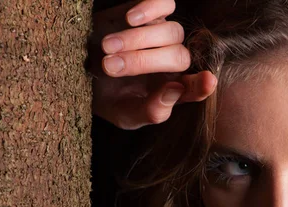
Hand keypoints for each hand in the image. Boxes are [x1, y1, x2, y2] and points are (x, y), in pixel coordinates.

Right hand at [88, 0, 216, 129]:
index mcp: (174, 91)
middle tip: (110, 67)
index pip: (197, 88)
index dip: (203, 85)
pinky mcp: (149, 13)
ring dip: (138, 40)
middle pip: (178, 57)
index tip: (207, 80)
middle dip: (144, 61)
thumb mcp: (127, 115)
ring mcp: (163, 36)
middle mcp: (173, 63)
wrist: (80, 71)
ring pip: (172, 32)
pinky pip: (164, 4)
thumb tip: (176, 90)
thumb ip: (153, 110)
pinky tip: (130, 20)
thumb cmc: (108, 99)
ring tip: (108, 47)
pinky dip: (150, 9)